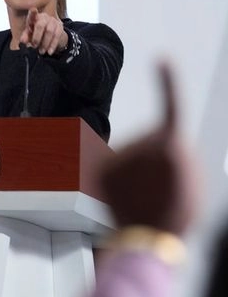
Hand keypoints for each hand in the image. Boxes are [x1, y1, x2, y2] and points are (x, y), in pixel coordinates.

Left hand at [22, 7, 68, 54]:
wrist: (52, 35)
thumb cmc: (37, 33)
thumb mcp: (29, 35)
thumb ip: (25, 37)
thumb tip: (22, 41)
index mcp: (34, 17)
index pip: (32, 14)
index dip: (33, 12)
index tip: (33, 10)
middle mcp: (44, 17)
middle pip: (40, 25)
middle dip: (36, 37)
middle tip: (34, 46)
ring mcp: (53, 21)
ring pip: (49, 32)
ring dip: (44, 43)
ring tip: (41, 51)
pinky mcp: (60, 26)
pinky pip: (57, 36)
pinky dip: (52, 45)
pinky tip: (49, 52)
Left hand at [100, 63, 200, 234]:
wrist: (152, 237)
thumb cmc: (177, 211)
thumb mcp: (190, 179)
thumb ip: (176, 155)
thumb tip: (162, 147)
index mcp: (172, 142)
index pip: (171, 106)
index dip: (167, 82)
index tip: (162, 58)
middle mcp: (144, 142)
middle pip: (153, 142)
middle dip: (158, 162)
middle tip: (162, 189)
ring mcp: (122, 153)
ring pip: (133, 154)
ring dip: (139, 172)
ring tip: (147, 194)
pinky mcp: (105, 166)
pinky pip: (114, 158)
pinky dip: (114, 164)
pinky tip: (113, 147)